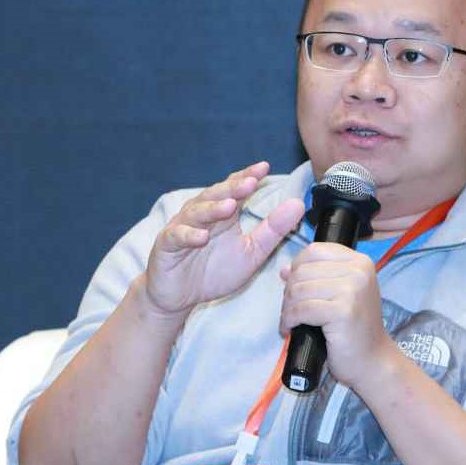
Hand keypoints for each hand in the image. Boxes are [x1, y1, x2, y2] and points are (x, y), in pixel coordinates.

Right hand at [142, 162, 305, 318]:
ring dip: (213, 209)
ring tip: (229, 206)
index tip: (264, 168)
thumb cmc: (215, 271)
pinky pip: (177, 236)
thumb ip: (273, 229)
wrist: (180, 297)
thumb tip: (298, 204)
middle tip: (250, 182)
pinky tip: (201, 237)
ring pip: (197, 212)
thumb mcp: (251, 252)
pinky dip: (189, 235)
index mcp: (223, 213)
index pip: (235, 188)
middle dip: (232, 188)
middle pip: (216, 195)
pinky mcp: (166, 245)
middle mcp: (201, 213)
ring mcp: (182, 227)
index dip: (247, 177)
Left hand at [278, 243, 396, 388]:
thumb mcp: (340, 294)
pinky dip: (289, 320)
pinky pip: (302, 309)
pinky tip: (290, 329)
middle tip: (290, 310)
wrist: (373, 361)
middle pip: (303, 270)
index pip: (314, 250)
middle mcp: (359, 271)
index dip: (297, 267)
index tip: (294, 288)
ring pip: (299, 289)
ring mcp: (352, 290)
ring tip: (290, 321)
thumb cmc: (354, 328)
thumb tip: (285, 269)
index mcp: (360, 261)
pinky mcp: (343, 311)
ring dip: (287, 308)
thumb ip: (316, 277)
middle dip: (289, 292)